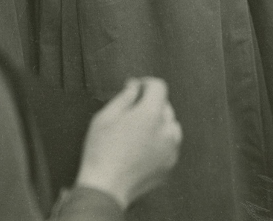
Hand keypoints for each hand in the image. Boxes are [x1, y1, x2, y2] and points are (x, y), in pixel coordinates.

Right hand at [76, 77, 182, 208]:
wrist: (106, 188)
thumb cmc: (101, 152)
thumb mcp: (105, 116)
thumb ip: (124, 97)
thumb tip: (135, 86)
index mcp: (151, 114)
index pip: (159, 86)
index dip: (146, 83)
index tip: (137, 88)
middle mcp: (166, 129)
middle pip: (165, 106)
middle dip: (150, 105)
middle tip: (131, 114)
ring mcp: (171, 148)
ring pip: (170, 126)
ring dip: (158, 124)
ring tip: (137, 133)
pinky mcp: (170, 164)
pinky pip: (169, 145)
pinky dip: (160, 142)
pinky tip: (141, 149)